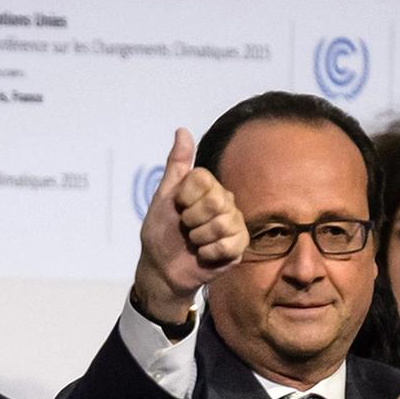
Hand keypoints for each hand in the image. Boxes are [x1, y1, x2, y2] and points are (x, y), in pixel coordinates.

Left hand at [132, 128, 247, 325]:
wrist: (161, 268)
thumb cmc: (161, 232)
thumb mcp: (163, 196)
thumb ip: (176, 165)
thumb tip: (182, 130)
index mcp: (209, 188)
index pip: (204, 179)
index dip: (185, 197)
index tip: (177, 207)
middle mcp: (226, 202)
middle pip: (216, 200)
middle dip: (192, 218)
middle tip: (186, 227)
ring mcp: (235, 224)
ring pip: (222, 223)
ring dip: (199, 237)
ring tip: (194, 242)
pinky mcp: (239, 247)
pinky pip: (229, 244)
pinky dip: (209, 252)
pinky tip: (203, 254)